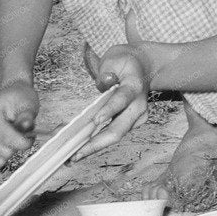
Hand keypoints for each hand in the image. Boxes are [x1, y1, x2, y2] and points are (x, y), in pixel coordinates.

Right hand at [0, 81, 40, 167]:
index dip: (25, 142)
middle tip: (21, 133)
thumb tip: (26, 125)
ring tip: (12, 136)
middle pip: (4, 152)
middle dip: (17, 145)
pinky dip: (3, 154)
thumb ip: (27, 116)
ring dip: (10, 151)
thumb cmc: (17, 100)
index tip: (31, 137)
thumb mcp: (28, 103)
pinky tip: (5, 141)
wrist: (7, 97)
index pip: (8, 139)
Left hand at [74, 43, 152, 157]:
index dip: (109, 111)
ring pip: (115, 136)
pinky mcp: (130, 124)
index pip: (122, 100)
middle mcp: (138, 106)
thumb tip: (104, 82)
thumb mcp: (115, 58)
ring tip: (72, 157)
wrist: (144, 67)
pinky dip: (96, 142)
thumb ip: (107, 71)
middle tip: (75, 154)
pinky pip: (112, 134)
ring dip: (93, 147)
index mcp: (135, 87)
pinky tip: (79, 149)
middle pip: (119, 129)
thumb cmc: (126, 62)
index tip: (95, 121)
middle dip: (96, 143)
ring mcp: (136, 118)